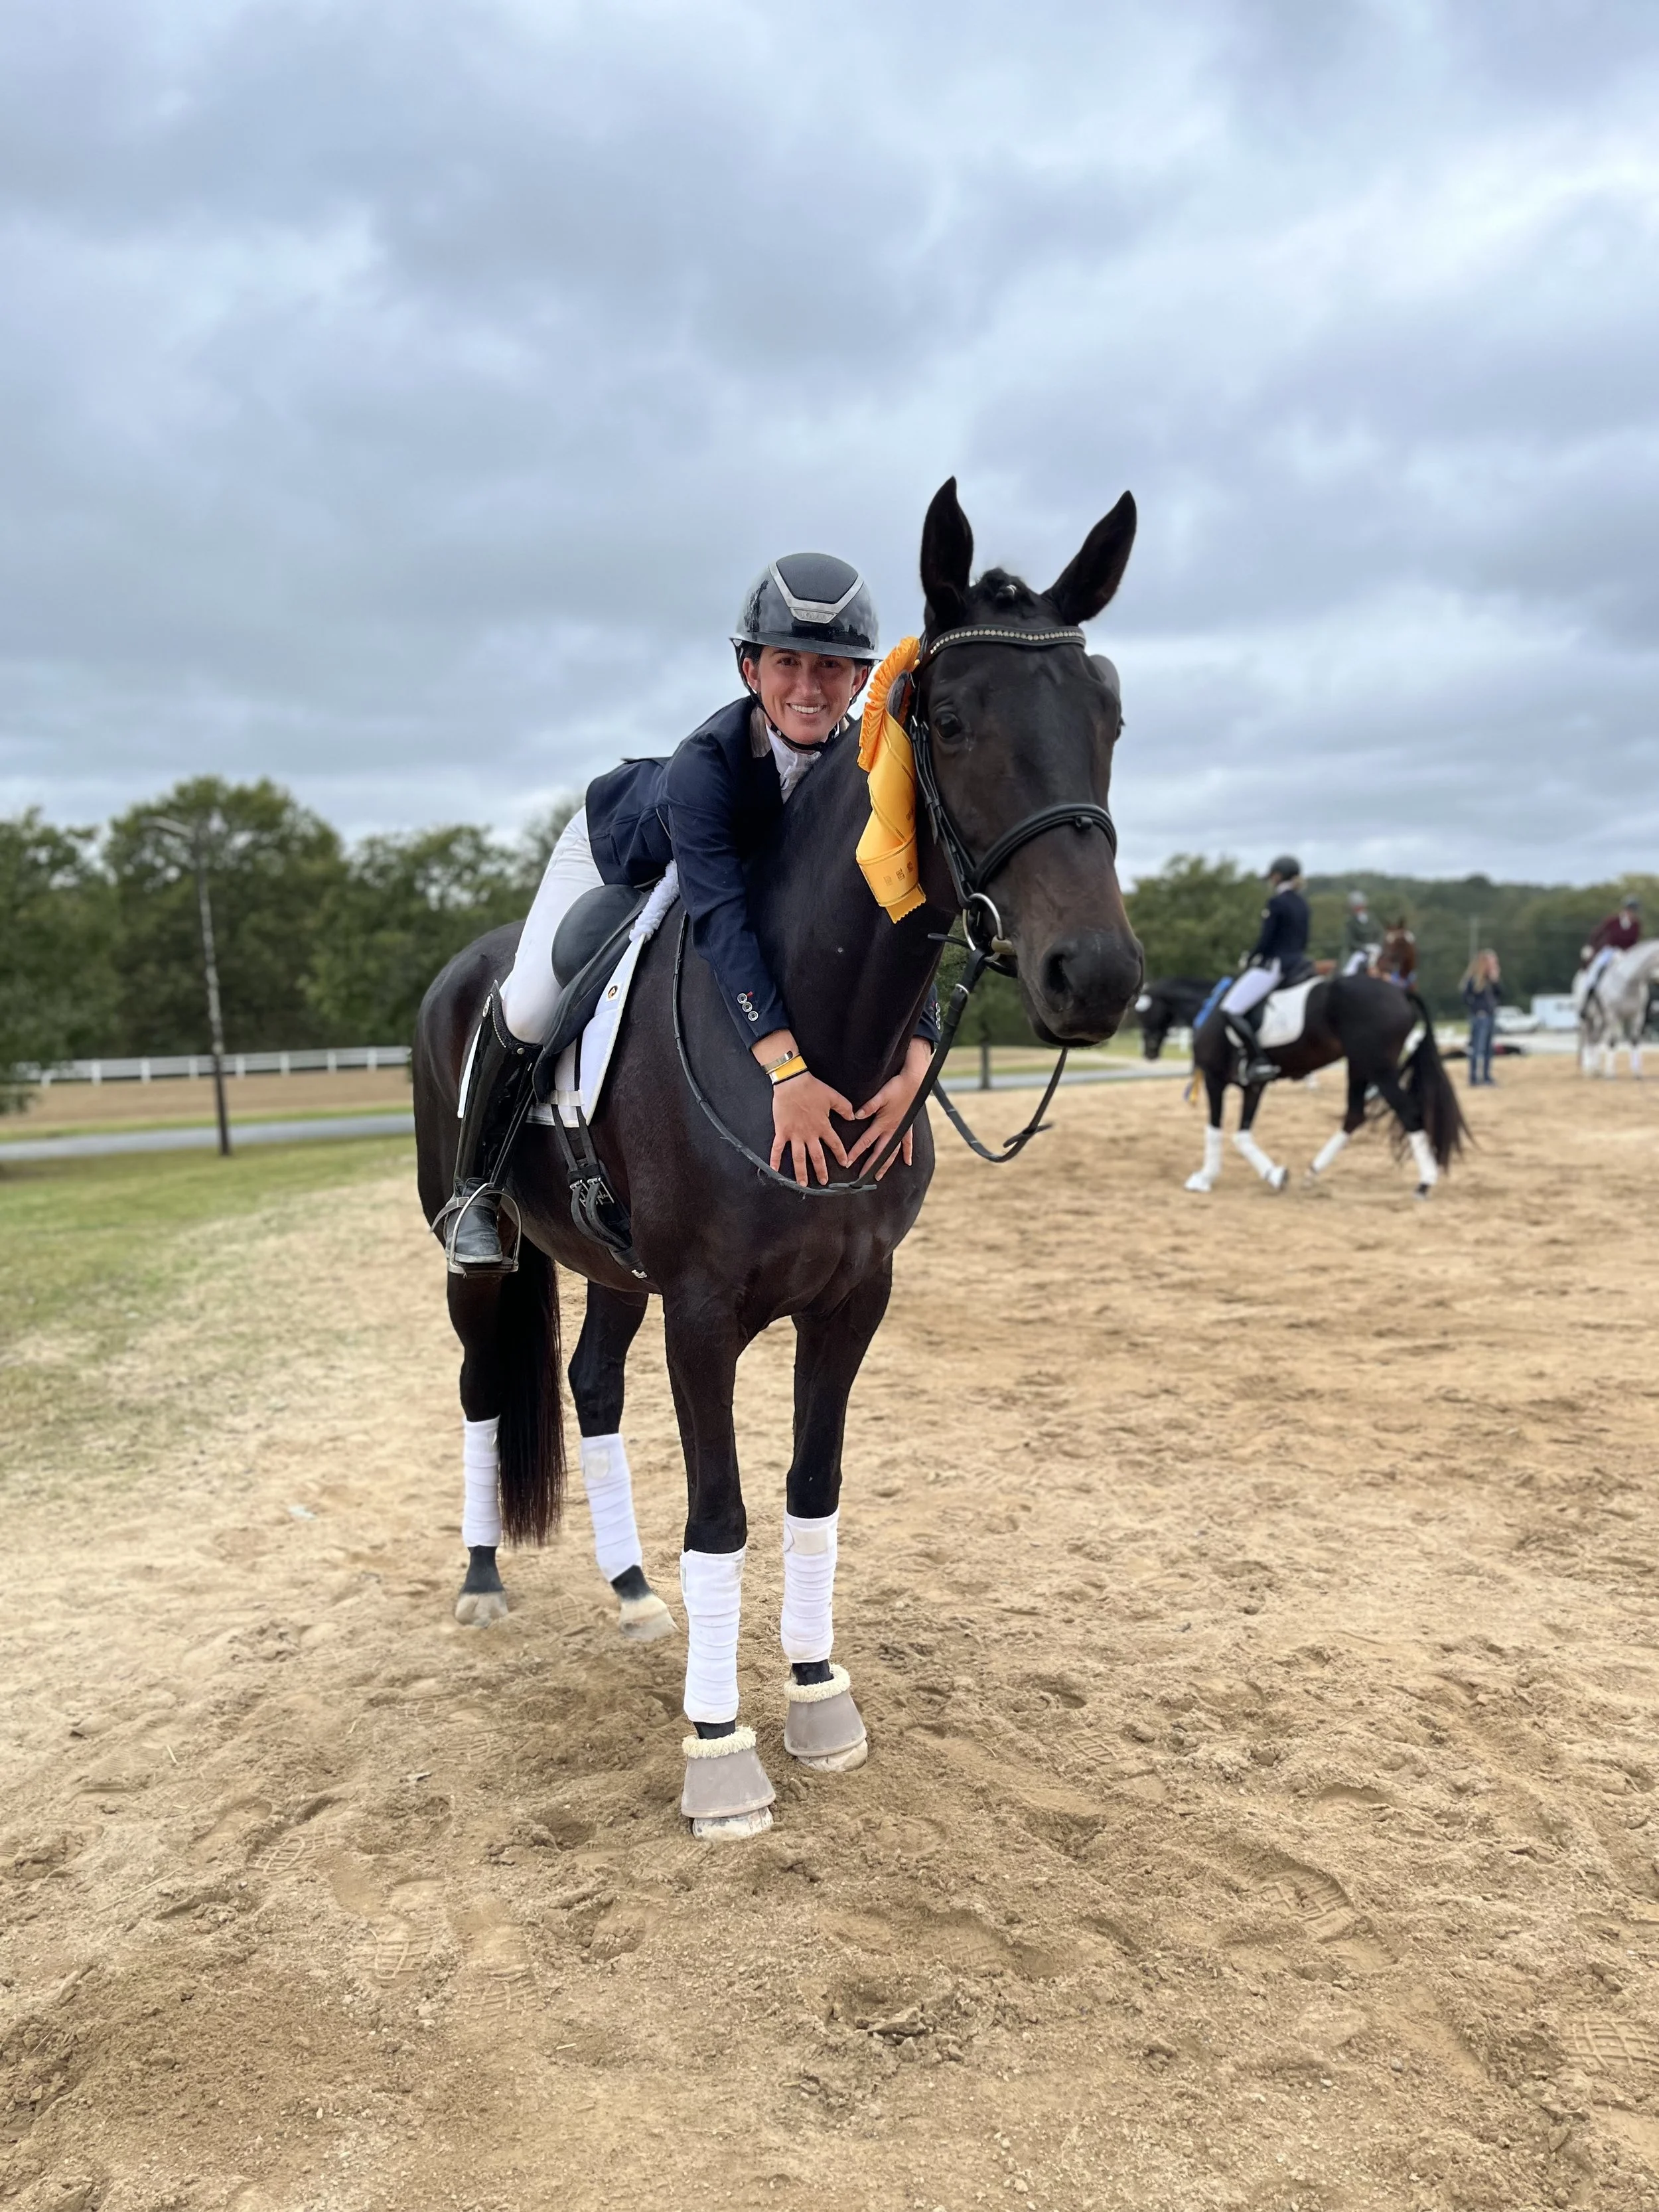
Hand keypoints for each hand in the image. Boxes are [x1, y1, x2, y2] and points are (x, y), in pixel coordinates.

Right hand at [770, 1070, 854, 1186]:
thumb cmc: (812, 1088)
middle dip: (821, 1170)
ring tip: (803, 1184)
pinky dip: (775, 1159)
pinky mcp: (782, 1131)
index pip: (834, 1144)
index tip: (844, 1163)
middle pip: (817, 1156)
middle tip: (824, 1182)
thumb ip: (845, 1108)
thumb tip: (853, 1117)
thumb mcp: (833, 1096)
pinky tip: (774, 1170)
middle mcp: (810, 1134)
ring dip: (801, 1172)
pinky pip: (778, 1148)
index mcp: (823, 1126)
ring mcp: (795, 1134)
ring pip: (799, 1157)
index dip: (840, 1154)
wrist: (792, 1082)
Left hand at [846, 1037, 933, 1179]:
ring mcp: (901, 1129)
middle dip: (870, 1165)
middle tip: (862, 1177)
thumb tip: (856, 1116)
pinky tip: (908, 1162)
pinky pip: (908, 1143)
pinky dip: (907, 1153)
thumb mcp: (880, 1096)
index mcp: (883, 1123)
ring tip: (879, 1175)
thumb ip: (868, 1107)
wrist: (915, 1081)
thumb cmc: (897, 1087)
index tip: (848, 1162)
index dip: (856, 1152)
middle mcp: (892, 1130)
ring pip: (892, 1152)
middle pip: (879, 1152)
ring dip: (885, 1164)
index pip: (866, 1141)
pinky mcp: (907, 1126)